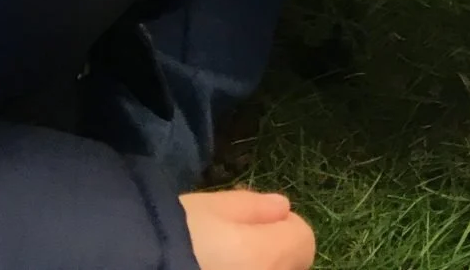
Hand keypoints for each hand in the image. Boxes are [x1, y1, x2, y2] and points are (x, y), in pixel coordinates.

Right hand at [180, 189, 316, 269]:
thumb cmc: (167, 235)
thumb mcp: (204, 206)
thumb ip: (248, 206)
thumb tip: (281, 208)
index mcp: (266, 256)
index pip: (302, 240)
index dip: (278, 227)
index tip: (252, 224)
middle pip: (286, 269)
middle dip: (267, 258)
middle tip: (231, 250)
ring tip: (211, 263)